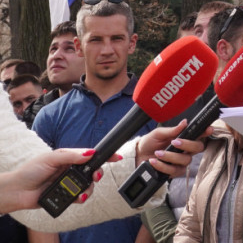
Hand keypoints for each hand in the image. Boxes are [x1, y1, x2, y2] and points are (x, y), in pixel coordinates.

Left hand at [0, 148, 119, 212]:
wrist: (18, 191)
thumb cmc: (31, 171)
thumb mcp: (50, 158)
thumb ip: (71, 156)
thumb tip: (90, 153)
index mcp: (69, 158)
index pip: (90, 156)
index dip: (104, 156)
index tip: (116, 157)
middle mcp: (71, 171)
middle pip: (92, 172)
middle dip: (97, 174)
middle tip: (96, 177)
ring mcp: (69, 184)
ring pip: (88, 186)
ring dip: (87, 189)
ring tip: (80, 193)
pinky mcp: (66, 196)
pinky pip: (79, 198)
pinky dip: (80, 198)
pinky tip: (76, 198)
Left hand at [135, 120, 209, 177]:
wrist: (138, 156)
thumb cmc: (150, 143)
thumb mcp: (159, 134)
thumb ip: (172, 130)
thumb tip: (185, 122)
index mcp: (184, 139)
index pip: (199, 136)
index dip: (206, 133)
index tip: (208, 129)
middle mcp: (186, 150)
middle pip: (198, 148)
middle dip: (187, 144)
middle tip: (174, 142)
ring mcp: (181, 162)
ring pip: (185, 160)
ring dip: (170, 156)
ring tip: (157, 153)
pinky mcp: (174, 172)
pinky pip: (173, 170)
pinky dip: (162, 166)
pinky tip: (154, 161)